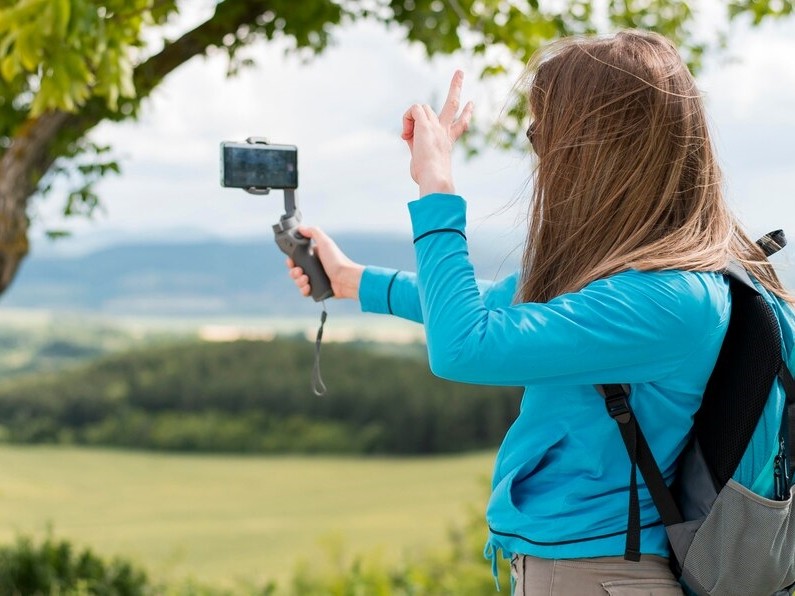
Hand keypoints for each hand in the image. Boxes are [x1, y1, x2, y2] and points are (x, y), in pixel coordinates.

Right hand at [286, 227, 363, 299]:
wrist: (347, 279)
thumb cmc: (338, 260)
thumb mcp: (325, 242)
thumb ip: (313, 232)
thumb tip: (301, 228)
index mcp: (315, 256)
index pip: (297, 258)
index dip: (292, 260)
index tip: (291, 261)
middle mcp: (314, 267)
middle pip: (296, 271)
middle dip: (294, 272)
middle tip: (299, 271)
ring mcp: (316, 279)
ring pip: (299, 281)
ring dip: (298, 281)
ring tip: (306, 279)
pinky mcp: (318, 290)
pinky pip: (305, 291)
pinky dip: (304, 290)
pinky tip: (308, 287)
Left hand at [401, 70, 473, 195]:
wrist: (435, 177)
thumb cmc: (429, 177)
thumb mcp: (424, 163)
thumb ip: (417, 151)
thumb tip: (409, 144)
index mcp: (448, 140)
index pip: (459, 124)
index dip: (466, 114)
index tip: (471, 104)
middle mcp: (445, 131)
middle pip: (453, 105)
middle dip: (456, 87)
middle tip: (459, 72)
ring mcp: (436, 126)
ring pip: (422, 108)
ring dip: (411, 120)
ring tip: (409, 137)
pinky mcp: (426, 124)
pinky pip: (413, 110)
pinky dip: (407, 120)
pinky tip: (406, 135)